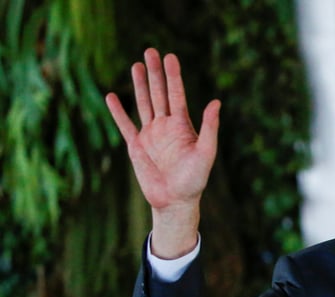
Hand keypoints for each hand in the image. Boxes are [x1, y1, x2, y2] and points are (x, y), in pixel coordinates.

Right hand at [106, 48, 219, 257]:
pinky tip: (112, 96)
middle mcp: (166, 127)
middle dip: (155, 73)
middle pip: (159, 93)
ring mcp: (150, 135)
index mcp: (183, 127)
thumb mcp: (206, 153)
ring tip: (136, 65)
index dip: (173, 76)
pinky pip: (125, 125)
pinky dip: (118, 112)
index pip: (176, 94)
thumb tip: (216, 101)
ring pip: (143, 104)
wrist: (175, 201)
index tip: (170, 56)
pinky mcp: (136, 146)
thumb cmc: (195, 180)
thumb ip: (210, 128)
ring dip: (140, 85)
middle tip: (150, 50)